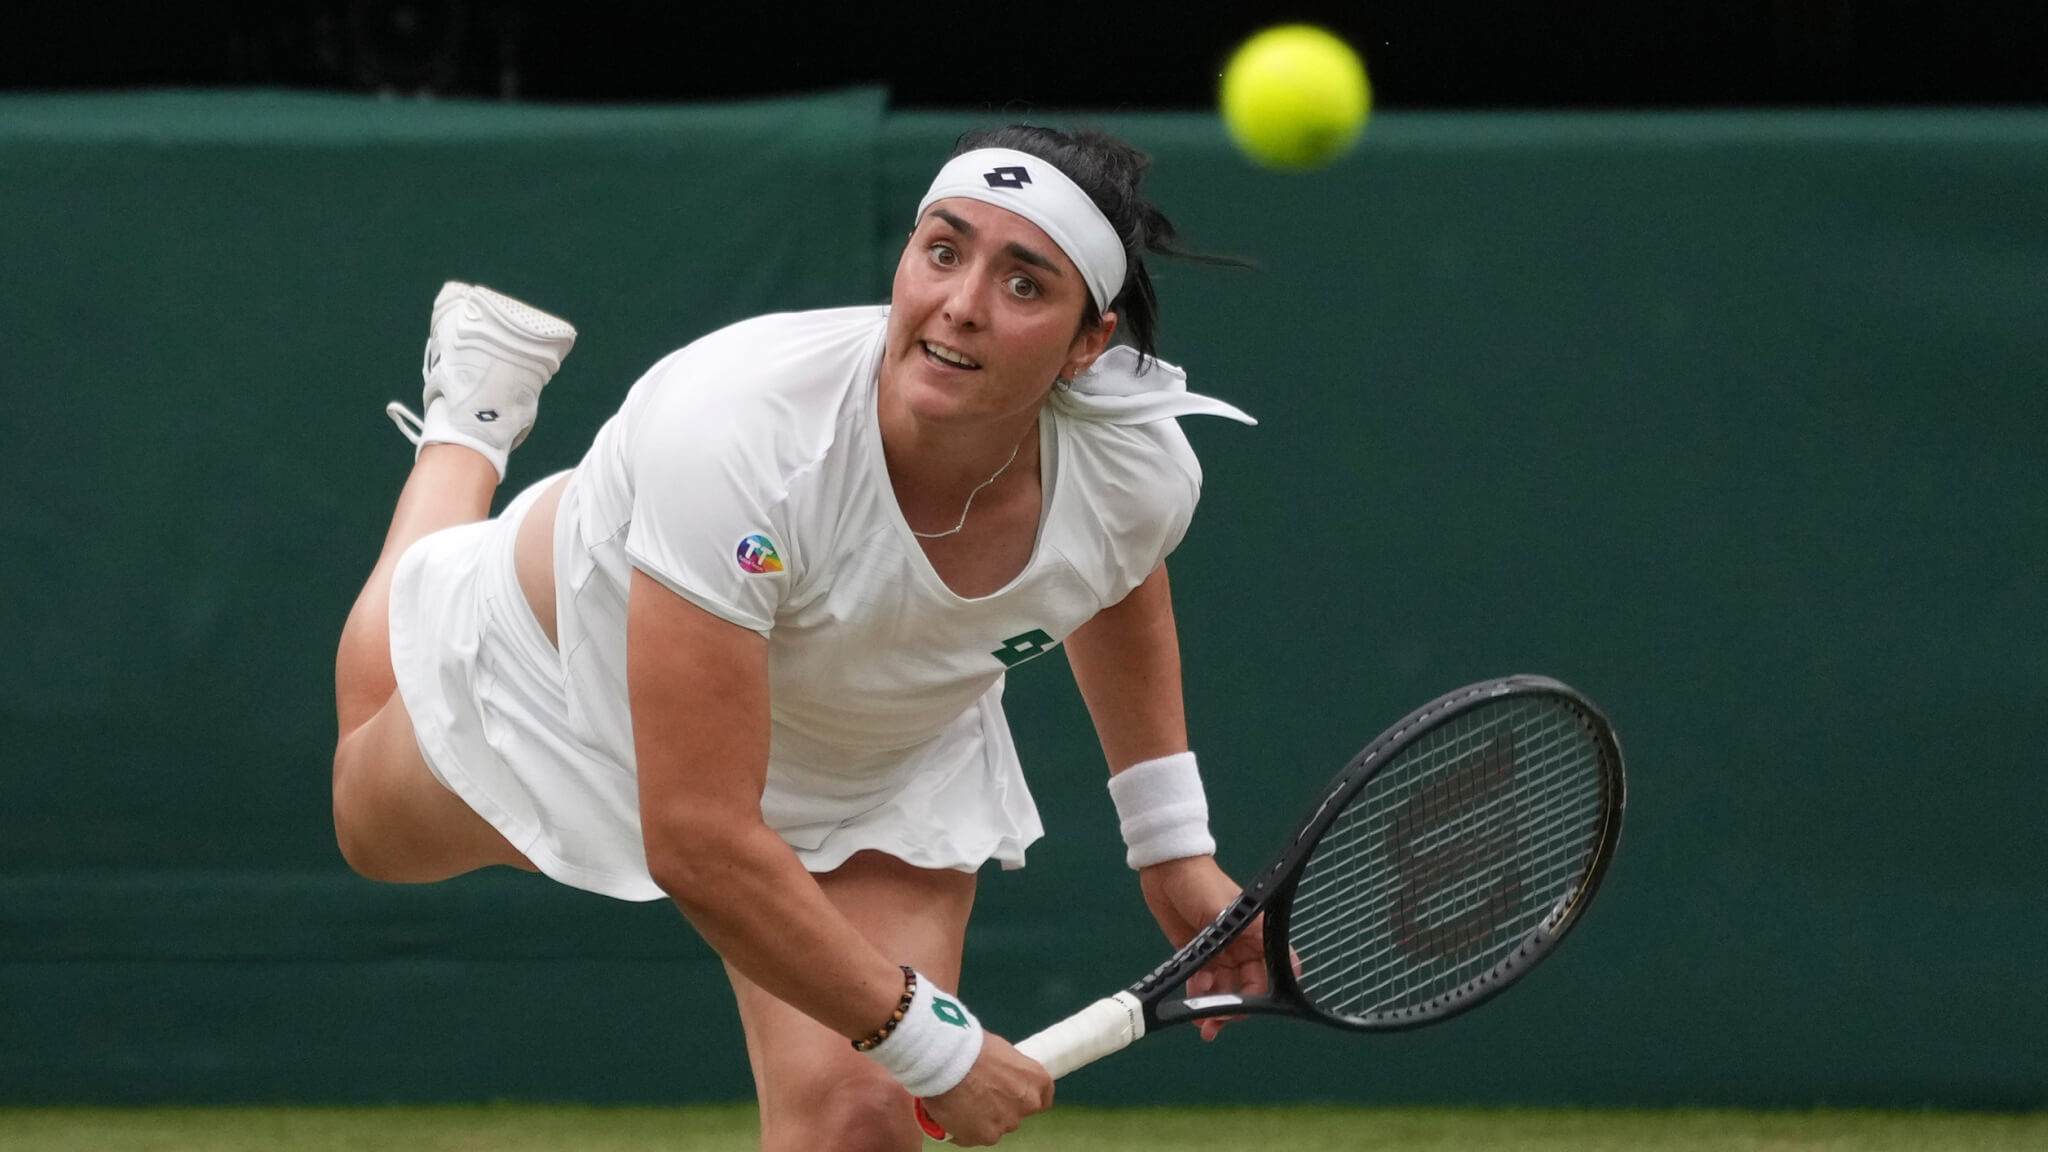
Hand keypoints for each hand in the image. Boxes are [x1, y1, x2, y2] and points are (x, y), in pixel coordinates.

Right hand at [917, 1032, 1052, 1146]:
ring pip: (996, 1125)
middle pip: (1018, 1112)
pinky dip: (965, 1129)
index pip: (1044, 1097)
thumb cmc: (970, 1047)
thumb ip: (1008, 1069)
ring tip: (961, 1103)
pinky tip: (952, 1114)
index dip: (1027, 1096)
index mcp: (1036, 1079)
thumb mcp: (999, 1050)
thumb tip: (999, 1073)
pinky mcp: (986, 1136)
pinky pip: (976, 1136)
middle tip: (980, 1096)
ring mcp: (1008, 1122)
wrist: (947, 1061)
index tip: (1015, 1095)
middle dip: (1002, 1107)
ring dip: (983, 1119)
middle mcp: (1028, 1103)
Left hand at [1139, 855, 1269, 1041]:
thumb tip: (1284, 963)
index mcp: (1256, 935)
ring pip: (1222, 988)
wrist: (1166, 869)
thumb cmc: (1204, 884)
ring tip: (1201, 1023)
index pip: (1273, 970)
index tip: (1250, 1009)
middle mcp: (1241, 947)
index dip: (1264, 993)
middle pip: (1246, 986)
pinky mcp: (1196, 952)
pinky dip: (1198, 995)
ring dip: (1213, 1007)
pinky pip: (1201, 982)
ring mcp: (1218, 951)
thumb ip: (1251, 938)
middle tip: (1217, 1024)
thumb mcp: (1230, 911)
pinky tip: (1191, 1006)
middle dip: (1234, 1008)